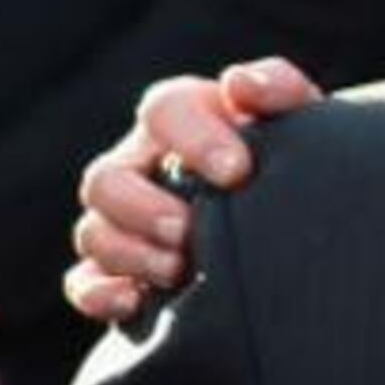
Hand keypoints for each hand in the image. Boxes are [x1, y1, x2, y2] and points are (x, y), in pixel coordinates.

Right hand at [62, 56, 320, 321]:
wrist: (301, 220)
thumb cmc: (297, 158)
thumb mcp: (300, 121)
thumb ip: (279, 88)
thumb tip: (239, 83)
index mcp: (183, 119)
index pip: (164, 109)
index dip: (192, 138)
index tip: (237, 172)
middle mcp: (142, 165)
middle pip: (104, 179)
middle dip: (142, 207)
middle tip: (188, 230)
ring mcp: (124, 220)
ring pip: (92, 231)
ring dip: (128, 252)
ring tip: (179, 268)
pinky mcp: (120, 272)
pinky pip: (83, 282)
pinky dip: (100, 292)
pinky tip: (134, 301)